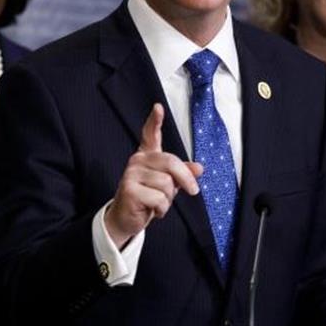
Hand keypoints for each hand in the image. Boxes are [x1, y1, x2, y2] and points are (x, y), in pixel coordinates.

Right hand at [105, 103, 202, 246]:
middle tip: (194, 191)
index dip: (154, 120)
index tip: (158, 107)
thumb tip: (199, 168)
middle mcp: (137, 160)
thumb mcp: (169, 184)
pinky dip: (161, 209)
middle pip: (171, 163)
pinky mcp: (129, 189)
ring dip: (168, 200)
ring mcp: (131, 174)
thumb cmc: (148, 198)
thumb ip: (182, 174)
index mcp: (147, 156)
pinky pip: (159, 198)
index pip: (150, 134)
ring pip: (167, 184)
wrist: (127, 219)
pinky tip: (151, 210)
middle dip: (185, 179)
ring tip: (157, 202)